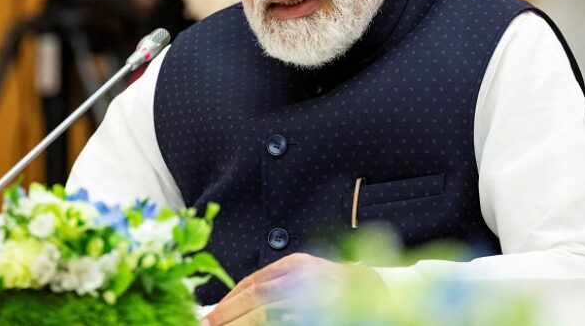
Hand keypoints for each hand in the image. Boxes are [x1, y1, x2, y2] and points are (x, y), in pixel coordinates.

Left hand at [202, 253, 387, 325]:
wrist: (378, 291)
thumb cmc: (332, 288)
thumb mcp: (299, 278)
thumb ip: (270, 287)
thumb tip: (227, 308)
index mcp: (296, 265)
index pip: (253, 284)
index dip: (227, 302)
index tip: (207, 317)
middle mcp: (306, 278)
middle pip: (258, 298)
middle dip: (228, 316)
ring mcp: (316, 295)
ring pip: (268, 314)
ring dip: (241, 325)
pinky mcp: (323, 311)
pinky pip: (286, 320)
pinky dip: (265, 325)